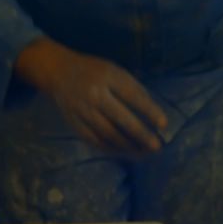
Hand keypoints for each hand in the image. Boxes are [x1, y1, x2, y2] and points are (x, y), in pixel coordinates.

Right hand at [14, 38, 167, 153]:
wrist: (58, 72)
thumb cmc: (95, 72)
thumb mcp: (115, 71)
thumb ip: (134, 88)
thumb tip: (155, 114)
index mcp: (107, 77)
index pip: (132, 96)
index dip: (149, 111)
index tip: (164, 124)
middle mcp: (93, 94)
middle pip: (120, 119)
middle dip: (140, 135)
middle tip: (157, 146)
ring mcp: (82, 110)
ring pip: (108, 134)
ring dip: (128, 146)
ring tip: (144, 153)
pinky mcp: (74, 123)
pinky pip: (95, 141)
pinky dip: (112, 149)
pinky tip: (125, 152)